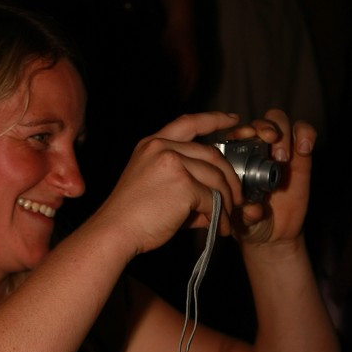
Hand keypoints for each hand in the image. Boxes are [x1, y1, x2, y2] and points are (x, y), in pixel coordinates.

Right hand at [96, 112, 243, 257]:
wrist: (114, 232)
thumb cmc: (131, 216)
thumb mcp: (153, 186)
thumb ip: (184, 183)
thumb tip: (216, 199)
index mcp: (152, 144)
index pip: (189, 123)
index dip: (214, 119)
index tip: (233, 120)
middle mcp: (162, 147)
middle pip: (212, 154)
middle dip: (230, 177)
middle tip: (236, 198)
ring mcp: (173, 163)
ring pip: (216, 177)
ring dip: (226, 200)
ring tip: (227, 219)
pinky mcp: (183, 185)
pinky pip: (212, 199)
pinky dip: (220, 216)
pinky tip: (219, 228)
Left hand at [229, 109, 315, 246]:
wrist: (272, 235)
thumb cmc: (246, 223)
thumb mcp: (240, 221)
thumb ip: (245, 215)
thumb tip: (253, 209)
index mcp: (232, 159)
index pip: (232, 134)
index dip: (238, 131)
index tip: (244, 136)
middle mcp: (254, 150)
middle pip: (257, 123)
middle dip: (262, 126)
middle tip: (268, 140)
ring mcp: (277, 150)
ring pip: (278, 121)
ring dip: (281, 130)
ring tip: (283, 156)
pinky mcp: (300, 156)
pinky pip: (304, 133)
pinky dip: (306, 134)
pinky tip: (304, 149)